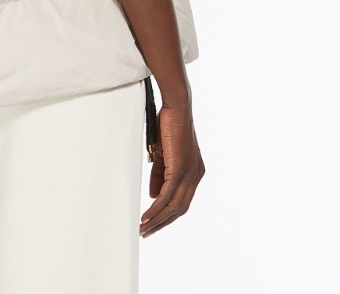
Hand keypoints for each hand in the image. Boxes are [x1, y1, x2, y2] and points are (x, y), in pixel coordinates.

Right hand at [140, 102, 204, 237]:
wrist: (176, 107)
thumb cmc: (169, 125)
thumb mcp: (163, 154)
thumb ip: (160, 175)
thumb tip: (155, 196)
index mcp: (194, 173)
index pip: (182, 201)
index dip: (168, 215)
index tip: (154, 224)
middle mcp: (196, 176)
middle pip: (180, 209)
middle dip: (162, 223)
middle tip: (147, 233)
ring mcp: (190, 174)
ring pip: (174, 206)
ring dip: (157, 219)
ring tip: (144, 228)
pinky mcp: (181, 169)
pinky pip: (168, 195)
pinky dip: (156, 208)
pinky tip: (147, 215)